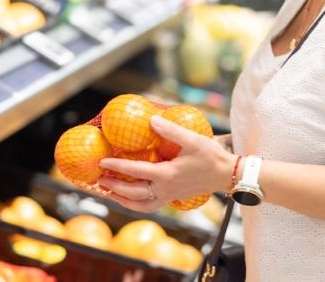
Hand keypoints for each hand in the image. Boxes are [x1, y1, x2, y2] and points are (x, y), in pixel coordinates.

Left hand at [98, 114, 234, 211]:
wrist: (227, 174)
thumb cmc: (211, 156)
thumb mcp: (192, 140)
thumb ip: (170, 130)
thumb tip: (151, 119)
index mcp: (167, 175)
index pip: (136, 172)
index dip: (116, 167)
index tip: (102, 162)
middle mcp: (165, 189)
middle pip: (132, 194)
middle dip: (113, 187)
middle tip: (98, 179)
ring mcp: (169, 196)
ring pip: (140, 205)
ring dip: (122, 200)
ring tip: (108, 192)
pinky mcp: (173, 198)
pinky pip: (149, 205)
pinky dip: (135, 203)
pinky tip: (129, 195)